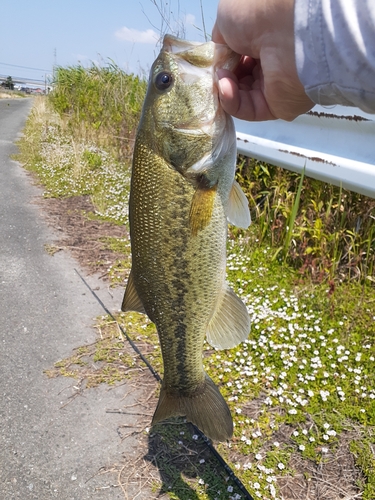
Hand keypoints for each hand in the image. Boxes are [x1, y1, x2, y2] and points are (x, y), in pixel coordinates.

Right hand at [212, 0, 313, 120]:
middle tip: (216, 71)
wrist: (288, 27)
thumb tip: (219, 58)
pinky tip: (226, 88)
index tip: (213, 61)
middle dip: (222, 77)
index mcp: (263, 40)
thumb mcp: (227, 17)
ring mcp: (275, 87)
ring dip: (224, 89)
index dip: (223, 62)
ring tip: (221, 77)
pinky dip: (231, 101)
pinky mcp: (277, 107)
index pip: (238, 58)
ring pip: (240, 97)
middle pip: (239, 80)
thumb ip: (220, 41)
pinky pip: (247, 110)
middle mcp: (271, 64)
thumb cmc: (259, 12)